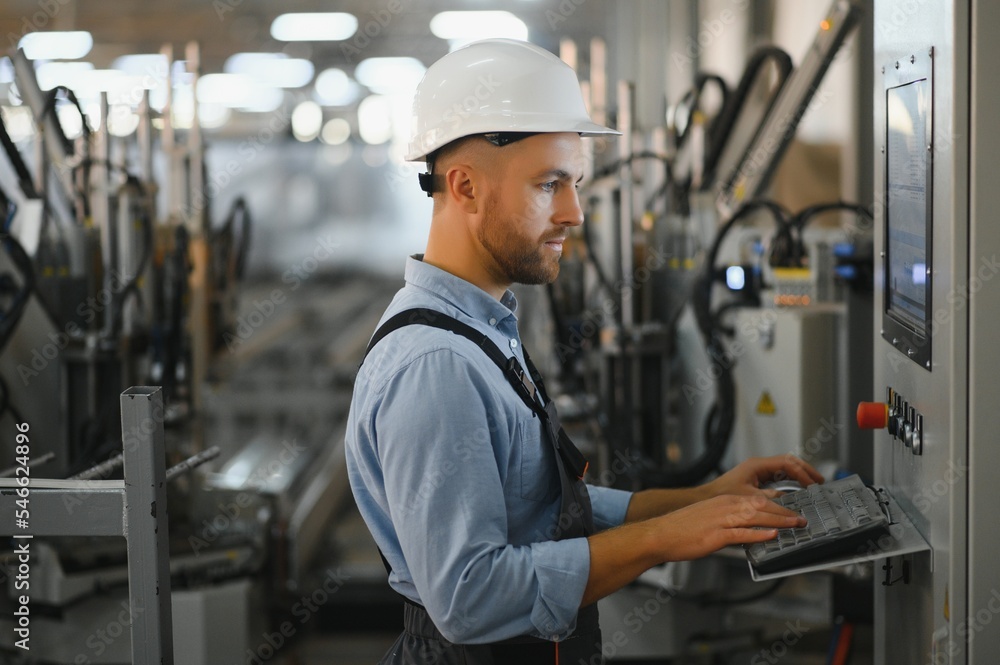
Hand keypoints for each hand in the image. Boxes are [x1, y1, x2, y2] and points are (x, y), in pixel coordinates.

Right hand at [647, 494, 806, 560]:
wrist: (660, 534)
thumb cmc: (681, 529)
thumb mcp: (708, 518)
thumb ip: (728, 522)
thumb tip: (745, 530)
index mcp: (723, 502)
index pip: (757, 501)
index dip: (777, 507)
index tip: (791, 512)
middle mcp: (724, 507)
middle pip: (761, 507)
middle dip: (784, 513)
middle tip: (801, 519)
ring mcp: (721, 520)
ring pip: (756, 517)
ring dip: (779, 521)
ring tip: (795, 525)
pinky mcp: (716, 535)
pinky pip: (742, 534)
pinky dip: (759, 534)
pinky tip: (771, 535)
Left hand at [703, 455, 823, 498]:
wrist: (708, 497)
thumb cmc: (723, 495)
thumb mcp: (750, 499)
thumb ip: (770, 499)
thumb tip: (789, 501)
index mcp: (757, 465)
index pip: (787, 463)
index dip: (802, 473)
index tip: (812, 484)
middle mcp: (759, 465)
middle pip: (789, 462)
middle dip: (805, 470)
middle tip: (819, 481)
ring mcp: (759, 470)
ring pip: (786, 467)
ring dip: (800, 474)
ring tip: (813, 484)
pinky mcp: (758, 477)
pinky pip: (780, 475)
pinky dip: (792, 480)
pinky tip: (800, 488)